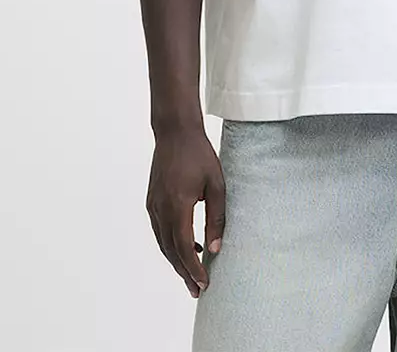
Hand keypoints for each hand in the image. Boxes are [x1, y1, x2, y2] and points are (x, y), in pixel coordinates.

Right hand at [146, 125, 225, 297]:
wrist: (175, 132)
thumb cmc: (199, 155)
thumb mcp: (217, 185)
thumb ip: (217, 218)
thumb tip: (215, 249)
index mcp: (178, 205)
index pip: (183, 248)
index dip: (193, 269)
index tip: (203, 283)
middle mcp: (160, 209)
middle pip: (170, 251)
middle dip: (184, 272)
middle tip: (197, 290)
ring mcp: (153, 205)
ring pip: (162, 243)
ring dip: (176, 261)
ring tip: (192, 275)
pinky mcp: (151, 201)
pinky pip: (159, 230)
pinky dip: (170, 244)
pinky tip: (187, 246)